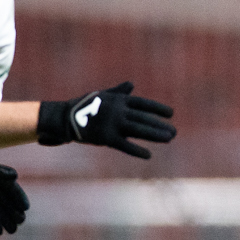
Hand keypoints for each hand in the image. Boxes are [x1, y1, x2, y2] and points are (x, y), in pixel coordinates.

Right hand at [38, 81, 176, 159]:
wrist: (65, 118)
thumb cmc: (86, 105)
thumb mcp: (103, 95)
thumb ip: (119, 92)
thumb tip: (132, 84)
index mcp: (119, 100)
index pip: (143, 103)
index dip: (158, 108)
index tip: (171, 113)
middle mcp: (118, 111)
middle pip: (144, 118)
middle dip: (160, 125)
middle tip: (175, 132)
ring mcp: (112, 124)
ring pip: (138, 130)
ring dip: (155, 135)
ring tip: (169, 139)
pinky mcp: (105, 138)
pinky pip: (124, 145)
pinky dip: (136, 150)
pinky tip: (148, 155)